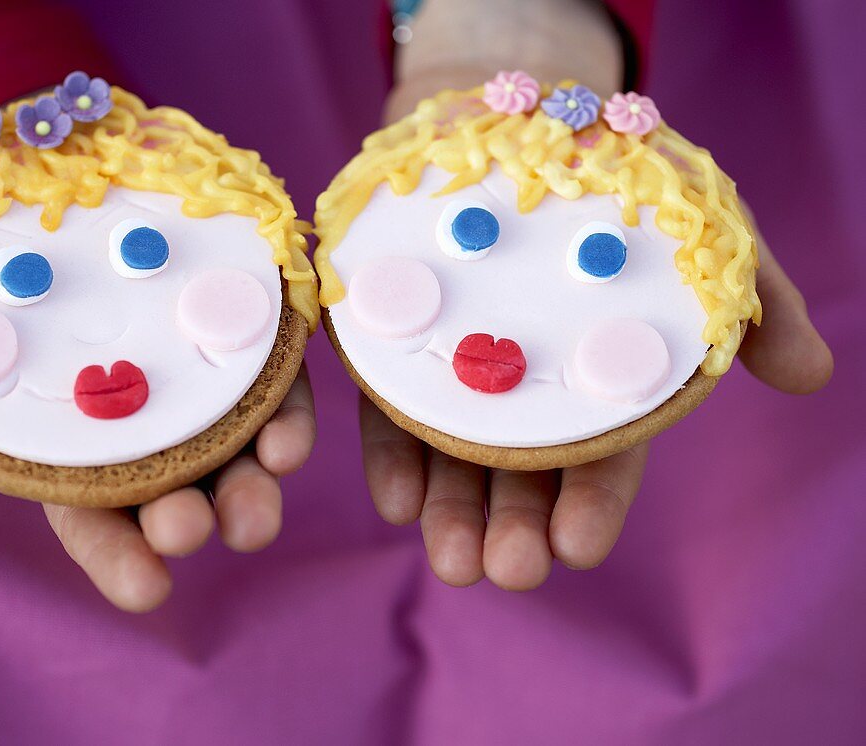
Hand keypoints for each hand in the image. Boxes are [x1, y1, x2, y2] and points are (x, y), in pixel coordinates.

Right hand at [0, 364, 315, 611]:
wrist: (50, 186)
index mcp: (84, 449)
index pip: (100, 517)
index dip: (118, 557)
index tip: (146, 590)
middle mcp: (151, 427)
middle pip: (177, 492)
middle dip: (187, 522)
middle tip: (186, 531)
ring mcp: (207, 388)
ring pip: (240, 456)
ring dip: (252, 491)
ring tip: (253, 516)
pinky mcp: (250, 340)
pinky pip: (280, 390)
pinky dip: (288, 424)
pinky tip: (288, 445)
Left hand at [359, 223, 832, 590]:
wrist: (523, 123)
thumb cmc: (626, 186)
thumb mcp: (709, 232)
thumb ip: (757, 303)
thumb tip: (811, 375)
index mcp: (598, 383)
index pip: (600, 459)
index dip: (592, 506)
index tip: (578, 546)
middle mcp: (527, 391)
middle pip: (520, 473)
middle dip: (513, 527)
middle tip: (506, 569)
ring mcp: (458, 372)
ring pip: (453, 457)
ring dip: (450, 512)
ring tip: (450, 558)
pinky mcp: (398, 343)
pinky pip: (390, 405)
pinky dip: (392, 453)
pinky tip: (395, 498)